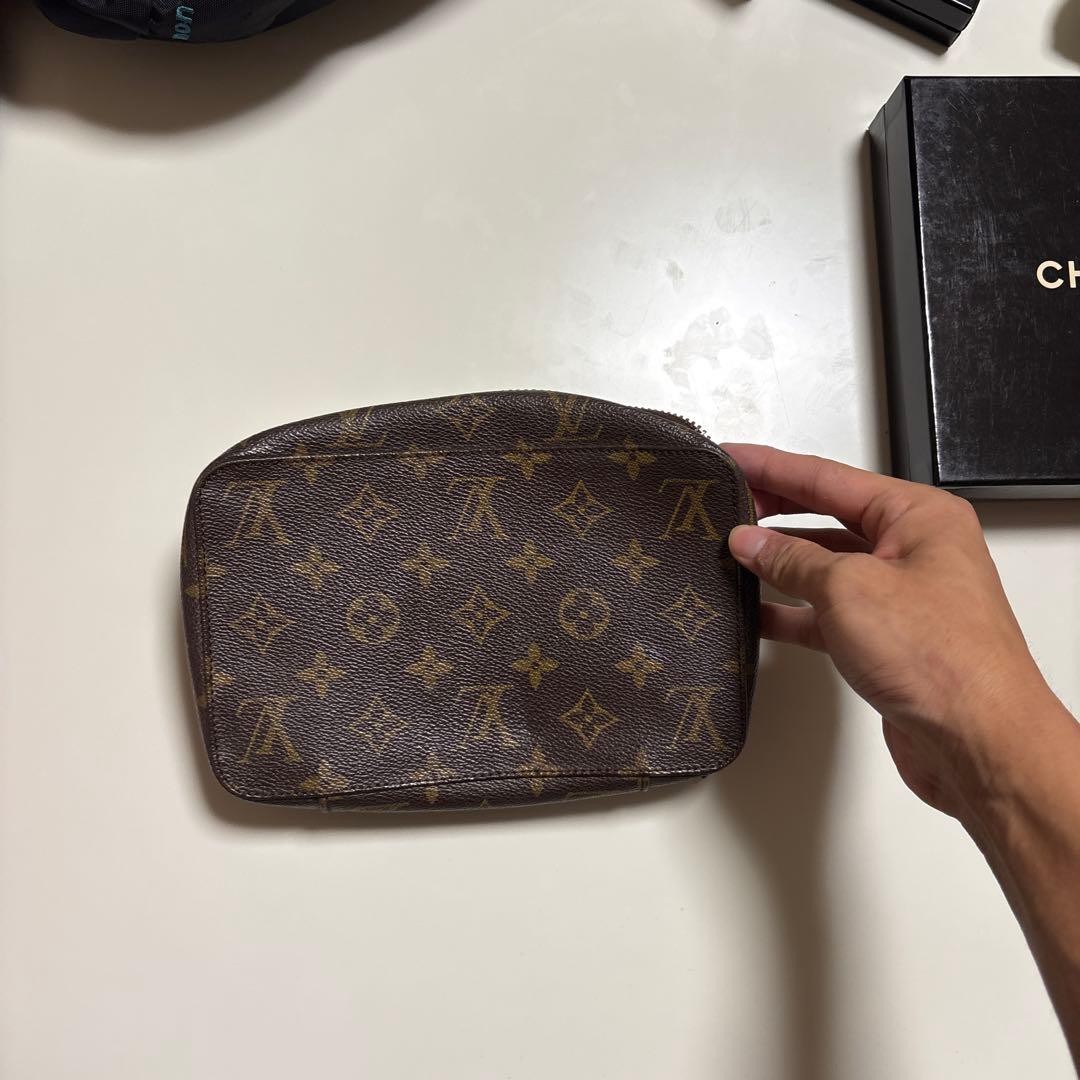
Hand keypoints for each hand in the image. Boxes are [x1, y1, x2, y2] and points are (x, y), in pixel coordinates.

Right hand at [723, 444, 1059, 820]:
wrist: (977, 741)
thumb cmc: (945, 659)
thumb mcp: (849, 588)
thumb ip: (792, 559)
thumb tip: (751, 541)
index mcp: (918, 517)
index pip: (828, 477)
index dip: (773, 467)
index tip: (733, 457)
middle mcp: (915, 550)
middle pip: (828, 515)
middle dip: (775, 509)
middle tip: (727, 502)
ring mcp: (901, 596)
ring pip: (826, 565)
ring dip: (779, 562)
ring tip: (733, 553)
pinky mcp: (886, 640)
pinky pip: (827, 613)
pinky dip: (791, 610)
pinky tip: (757, 610)